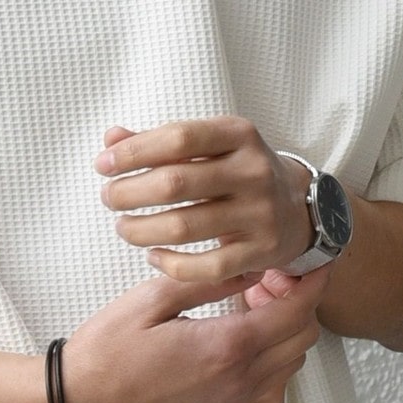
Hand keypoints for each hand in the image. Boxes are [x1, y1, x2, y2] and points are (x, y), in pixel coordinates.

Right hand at [59, 256, 333, 402]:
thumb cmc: (105, 352)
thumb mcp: (152, 299)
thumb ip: (206, 280)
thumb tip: (247, 266)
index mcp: (226, 348)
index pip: (295, 311)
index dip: (311, 281)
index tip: (311, 262)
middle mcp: (239, 383)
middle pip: (301, 338)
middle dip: (296, 303)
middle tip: (264, 281)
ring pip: (291, 367)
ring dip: (284, 335)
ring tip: (248, 311)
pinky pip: (271, 396)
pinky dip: (273, 370)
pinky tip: (243, 351)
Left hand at [93, 116, 314, 281]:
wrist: (299, 209)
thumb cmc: (237, 173)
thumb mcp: (209, 147)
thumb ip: (159, 142)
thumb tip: (111, 139)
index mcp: (239, 135)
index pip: (177, 138)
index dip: (133, 153)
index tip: (103, 165)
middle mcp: (254, 171)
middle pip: (175, 184)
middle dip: (128, 193)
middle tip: (109, 198)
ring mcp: (260, 213)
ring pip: (183, 227)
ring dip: (140, 230)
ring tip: (123, 227)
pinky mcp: (261, 252)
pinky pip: (205, 267)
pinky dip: (170, 265)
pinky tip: (153, 255)